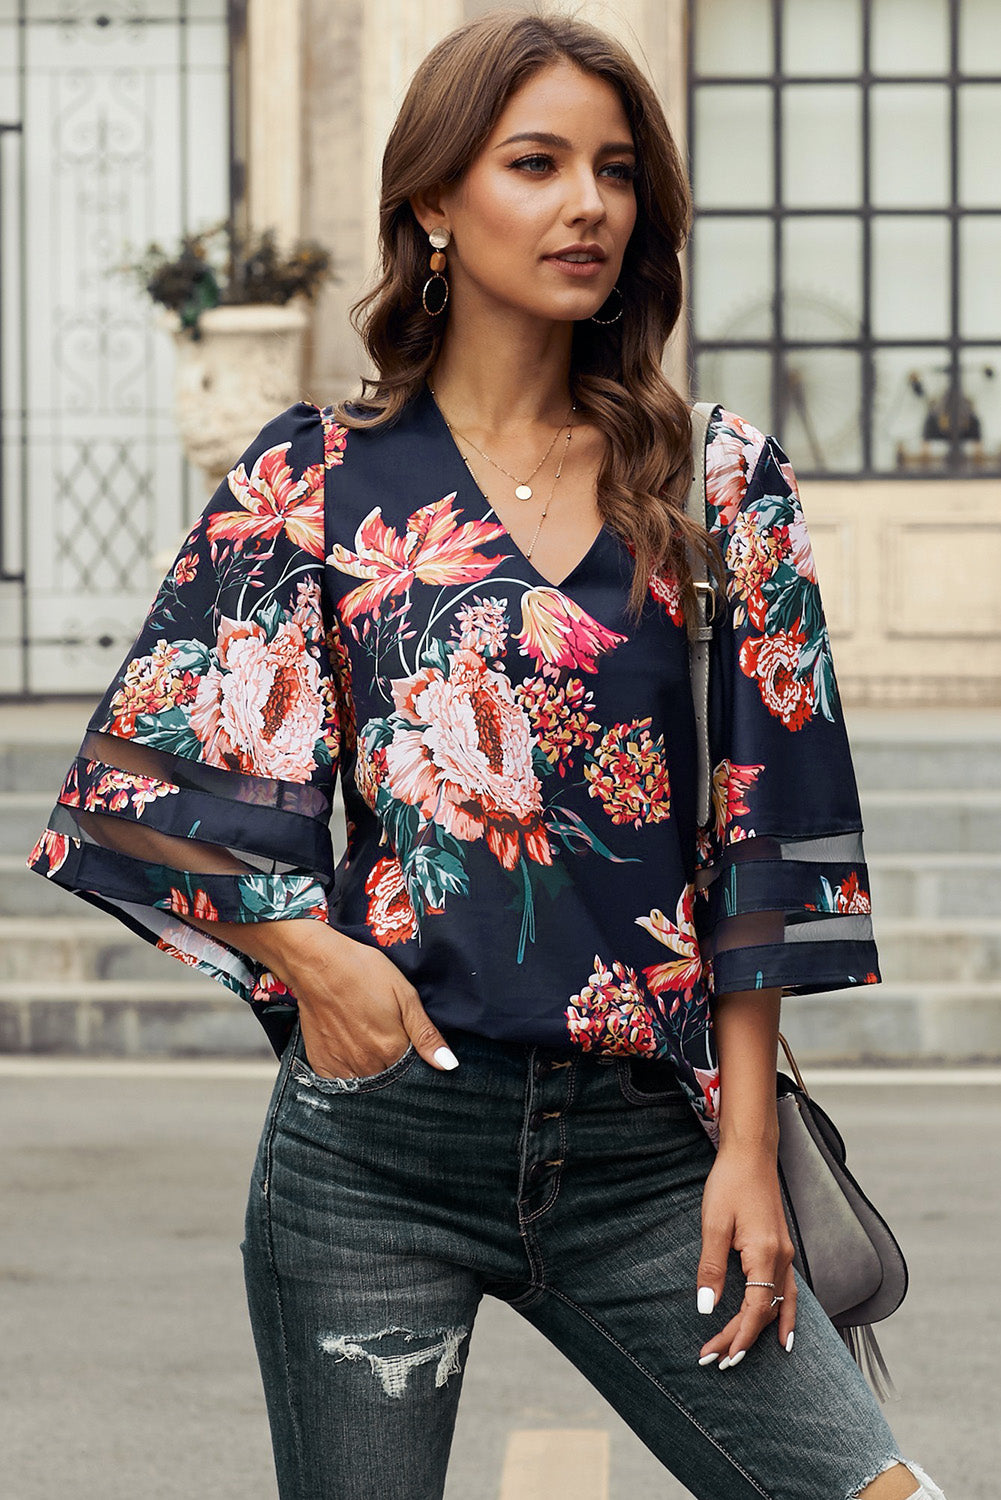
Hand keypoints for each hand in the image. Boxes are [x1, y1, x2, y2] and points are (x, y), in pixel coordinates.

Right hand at [270, 922, 458, 1078]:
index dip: (414, 1060)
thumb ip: (425, 1034)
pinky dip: (347, 1072)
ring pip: (365, 1083)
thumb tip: (449, 1065)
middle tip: (384, 1037)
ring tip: (366, 1041)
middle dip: (393, 1067)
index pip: (413, 1073)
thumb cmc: (363, 972)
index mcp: (392, 1049)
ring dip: (371, 1071)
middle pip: (389, 1079)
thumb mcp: (404, 995)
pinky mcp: (321, 1063)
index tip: (409, 1045)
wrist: (316, 963)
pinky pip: (339, 1081)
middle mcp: (367, 1065)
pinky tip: (349, 1049)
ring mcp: (342, 1066)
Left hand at [695, 1146, 796, 1367]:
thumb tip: (706, 1307)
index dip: (740, 1336)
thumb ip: (711, 1267)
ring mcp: (785, 1252)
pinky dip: (784, 1311)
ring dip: (766, 1330)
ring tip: (757, 1355)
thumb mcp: (713, 1224)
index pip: (756, 1310)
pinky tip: (780, 1324)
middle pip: (767, 1311)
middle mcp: (782, 1258)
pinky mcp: (781, 1246)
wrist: (751, 1152)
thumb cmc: (730, 1183)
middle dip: (743, 1338)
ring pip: (782, 1303)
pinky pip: (787, 1289)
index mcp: (766, 1254)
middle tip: (717, 1360)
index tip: (722, 1357)